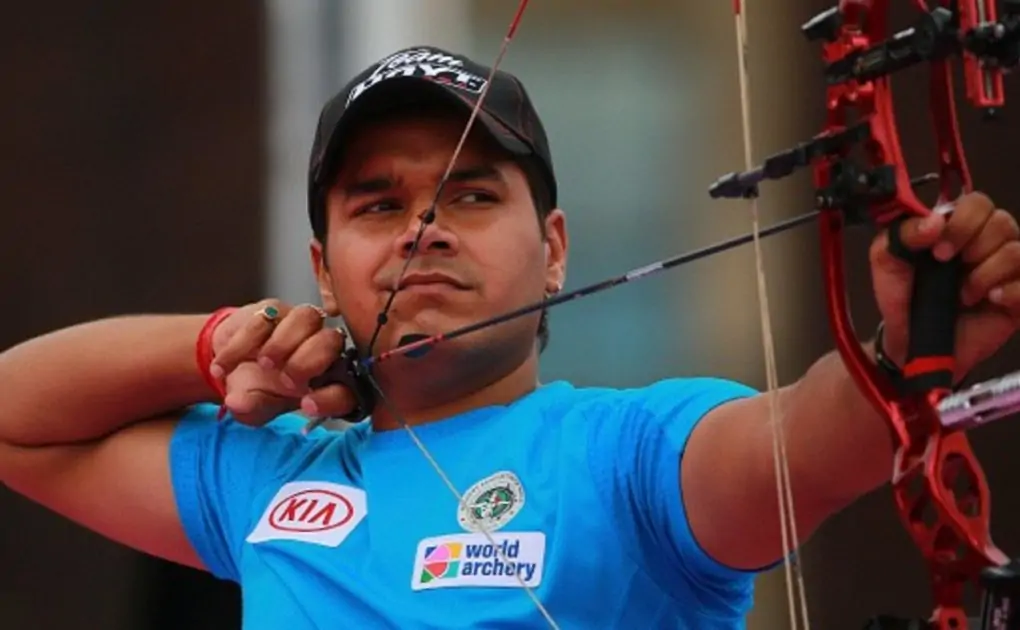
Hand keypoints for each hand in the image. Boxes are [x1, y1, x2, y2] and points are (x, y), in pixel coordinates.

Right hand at [207, 300, 357, 425]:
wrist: (227, 361)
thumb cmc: (253, 387)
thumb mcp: (254, 407)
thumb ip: (253, 406)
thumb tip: (237, 402)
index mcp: (326, 382)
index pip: (346, 388)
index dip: (331, 397)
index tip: (306, 404)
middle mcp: (321, 349)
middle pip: (332, 342)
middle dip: (308, 362)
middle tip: (284, 380)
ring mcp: (301, 325)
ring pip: (307, 317)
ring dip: (282, 343)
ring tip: (261, 363)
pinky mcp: (276, 309)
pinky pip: (266, 316)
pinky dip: (243, 343)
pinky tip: (226, 365)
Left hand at [870, 192, 1019, 377]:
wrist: (909, 340)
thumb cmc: (902, 296)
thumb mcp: (887, 261)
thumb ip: (902, 234)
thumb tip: (934, 221)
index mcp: (958, 227)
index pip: (978, 203)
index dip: (963, 222)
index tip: (938, 251)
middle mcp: (988, 243)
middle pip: (1003, 222)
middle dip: (974, 245)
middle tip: (949, 268)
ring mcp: (1007, 271)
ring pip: (1017, 251)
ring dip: (986, 273)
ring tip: (963, 295)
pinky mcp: (1018, 298)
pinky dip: (1011, 291)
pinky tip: (991, 300)